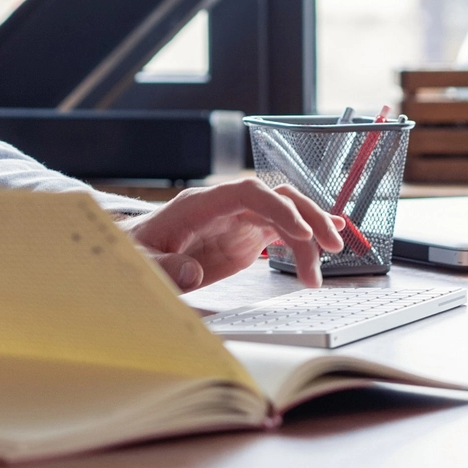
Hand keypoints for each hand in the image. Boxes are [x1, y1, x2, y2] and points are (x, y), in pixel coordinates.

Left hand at [126, 179, 345, 290]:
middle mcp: (227, 206)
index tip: (300, 232)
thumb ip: (165, 266)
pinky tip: (324, 249)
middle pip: (277, 196)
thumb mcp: (142, 261)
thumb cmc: (138, 249)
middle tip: (331, 245)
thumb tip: (193, 273)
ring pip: (286, 214)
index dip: (277, 206)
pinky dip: (304, 240)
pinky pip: (282, 231)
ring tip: (318, 275)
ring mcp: (239, 220)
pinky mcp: (247, 236)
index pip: (248, 191)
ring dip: (310, 236)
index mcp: (202, 204)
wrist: (136, 248)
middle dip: (308, 216)